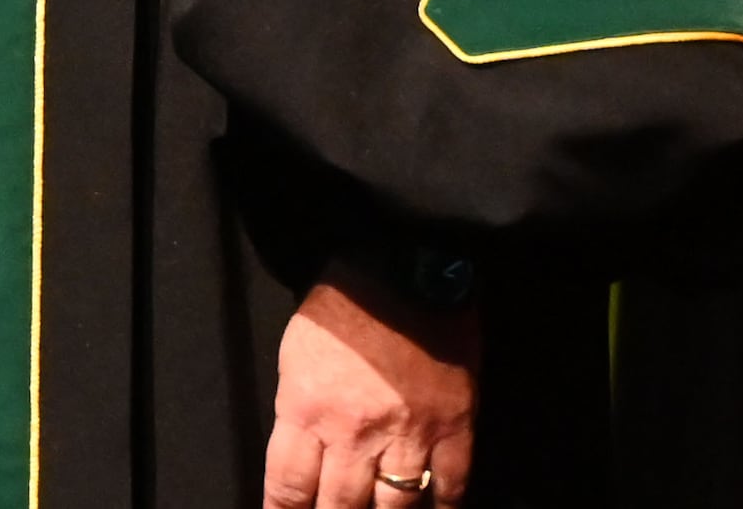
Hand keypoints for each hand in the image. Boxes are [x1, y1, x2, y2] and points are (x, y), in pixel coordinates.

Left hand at [264, 271, 476, 508]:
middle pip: (340, 507)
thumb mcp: (295, 353)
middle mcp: (355, 434)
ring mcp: (409, 434)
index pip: (288, 487)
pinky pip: (451, 486)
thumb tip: (304, 459)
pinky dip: (444, 507)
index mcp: (307, 410)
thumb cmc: (341, 301)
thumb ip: (298, 410)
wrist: (405, 259)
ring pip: (395, 508)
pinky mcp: (455, 426)